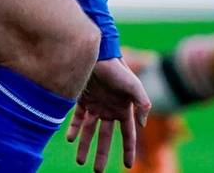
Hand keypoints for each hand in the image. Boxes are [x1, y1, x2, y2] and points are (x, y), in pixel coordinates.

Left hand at [66, 57, 149, 171]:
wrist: (96, 53)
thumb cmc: (117, 68)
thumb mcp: (134, 85)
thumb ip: (143, 104)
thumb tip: (143, 125)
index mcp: (124, 109)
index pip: (127, 135)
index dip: (128, 150)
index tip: (127, 166)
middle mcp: (109, 110)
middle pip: (105, 138)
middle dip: (101, 154)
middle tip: (97, 172)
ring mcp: (95, 105)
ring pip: (89, 131)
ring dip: (84, 145)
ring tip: (80, 161)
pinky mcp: (82, 99)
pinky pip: (77, 118)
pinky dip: (74, 129)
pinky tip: (70, 139)